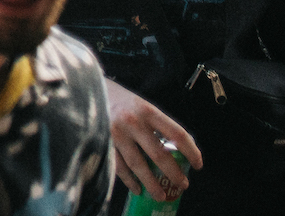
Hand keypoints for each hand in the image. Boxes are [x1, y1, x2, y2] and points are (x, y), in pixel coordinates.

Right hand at [104, 78, 200, 197]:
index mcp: (147, 111)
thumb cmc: (119, 100)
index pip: (177, 134)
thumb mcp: (140, 105)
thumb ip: (156, 124)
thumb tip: (175, 149)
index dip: (191, 152)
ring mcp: (116, 133)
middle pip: (159, 154)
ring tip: (161, 195)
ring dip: (151, 183)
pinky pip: (118, 166)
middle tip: (182, 185)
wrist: (86, 88)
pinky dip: (129, 180)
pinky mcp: (102, 141)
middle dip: (173, 174)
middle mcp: (133, 122)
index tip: (198, 165)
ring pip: (138, 165)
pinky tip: (137, 188)